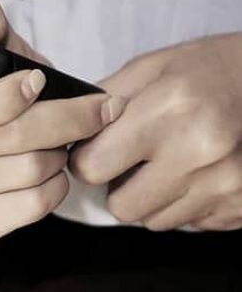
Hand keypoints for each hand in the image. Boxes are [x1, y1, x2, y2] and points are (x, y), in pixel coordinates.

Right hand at [0, 0, 121, 244]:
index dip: (2, 100)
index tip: (40, 81)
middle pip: (2, 144)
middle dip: (63, 121)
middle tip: (97, 110)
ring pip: (24, 175)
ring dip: (60, 154)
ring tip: (65, 139)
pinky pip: (28, 208)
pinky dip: (55, 188)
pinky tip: (53, 171)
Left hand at [69, 33, 241, 231]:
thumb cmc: (208, 69)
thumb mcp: (151, 67)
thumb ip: (104, 101)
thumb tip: (67, 133)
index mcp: (168, 110)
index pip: (93, 167)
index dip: (87, 159)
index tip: (97, 148)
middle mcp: (198, 151)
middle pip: (121, 206)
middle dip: (118, 185)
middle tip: (133, 160)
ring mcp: (225, 184)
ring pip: (154, 220)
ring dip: (152, 197)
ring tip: (171, 161)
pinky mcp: (240, 206)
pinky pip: (189, 223)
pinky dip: (186, 203)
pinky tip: (198, 173)